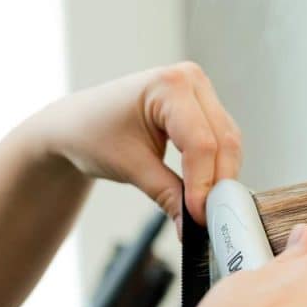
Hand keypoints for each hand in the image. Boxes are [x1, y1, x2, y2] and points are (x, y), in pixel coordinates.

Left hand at [25, 62, 240, 230]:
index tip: (198, 217)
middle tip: (208, 219)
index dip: (203, 184)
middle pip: (223, 141)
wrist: (77, 124)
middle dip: (217, 183)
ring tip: (206, 208)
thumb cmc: (93, 134)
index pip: (201, 143)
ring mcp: (200, 91)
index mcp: (169, 84)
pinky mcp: (204, 107)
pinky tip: (207, 190)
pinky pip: (223, 141)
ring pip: (228, 142)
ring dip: (221, 177)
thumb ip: (167, 196)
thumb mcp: (130, 167)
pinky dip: (218, 167)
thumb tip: (192, 227)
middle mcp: (191, 80)